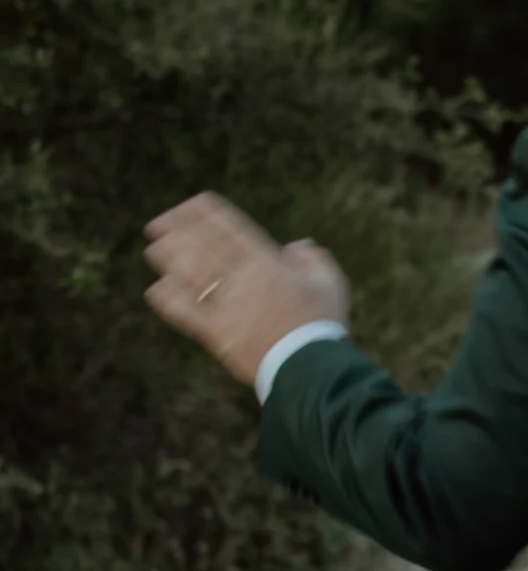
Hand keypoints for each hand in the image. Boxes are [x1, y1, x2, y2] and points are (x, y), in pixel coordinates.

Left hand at [144, 192, 349, 388]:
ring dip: (170, 259)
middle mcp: (243, 280)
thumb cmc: (323, 324)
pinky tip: (157, 290)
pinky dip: (170, 300)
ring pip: (192, 275)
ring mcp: (228, 306)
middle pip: (205, 248)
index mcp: (268, 264)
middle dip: (179, 231)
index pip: (232, 230)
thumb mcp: (330, 284)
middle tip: (159, 222)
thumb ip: (313, 260)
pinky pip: (187, 313)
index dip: (209, 214)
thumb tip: (296, 246)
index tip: (195, 203)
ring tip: (154, 248)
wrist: (310, 367)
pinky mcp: (218, 334)